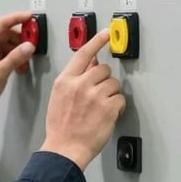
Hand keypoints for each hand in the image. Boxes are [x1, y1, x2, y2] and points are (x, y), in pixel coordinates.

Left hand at [0, 12, 35, 126]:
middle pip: (9, 33)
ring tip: (25, 62)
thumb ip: (16, 57)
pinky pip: (9, 53)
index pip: (3, 23)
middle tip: (34, 44)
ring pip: (10, 44)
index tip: (31, 17)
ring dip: (20, 51)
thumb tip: (29, 46)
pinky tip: (20, 67)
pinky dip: (16, 59)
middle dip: (22, 39)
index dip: (18, 18)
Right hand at [40, 29, 124, 170]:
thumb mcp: (59, 97)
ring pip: (114, 84)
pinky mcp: (108, 107)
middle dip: (104, 81)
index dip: (97, 41)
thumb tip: (90, 66)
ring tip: (100, 109)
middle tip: (98, 95)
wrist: (64, 148)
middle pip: (104, 69)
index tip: (107, 33)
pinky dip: (117, 107)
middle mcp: (80, 85)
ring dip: (111, 95)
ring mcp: (95, 96)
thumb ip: (73, 80)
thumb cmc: (60, 127)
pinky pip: (120, 99)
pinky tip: (106, 116)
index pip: (84, 54)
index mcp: (65, 81)